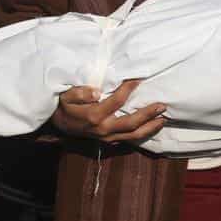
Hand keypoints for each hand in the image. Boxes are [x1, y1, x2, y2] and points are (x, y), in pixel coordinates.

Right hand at [50, 79, 165, 143]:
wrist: (57, 126)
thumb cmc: (64, 106)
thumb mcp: (66, 96)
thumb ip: (79, 93)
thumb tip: (96, 92)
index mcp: (94, 115)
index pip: (117, 101)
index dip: (128, 89)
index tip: (138, 79)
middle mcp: (103, 129)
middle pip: (131, 123)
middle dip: (148, 114)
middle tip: (162, 105)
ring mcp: (107, 137)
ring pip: (133, 135)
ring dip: (150, 127)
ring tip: (163, 119)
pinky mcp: (109, 141)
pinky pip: (129, 140)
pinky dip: (142, 135)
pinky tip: (152, 128)